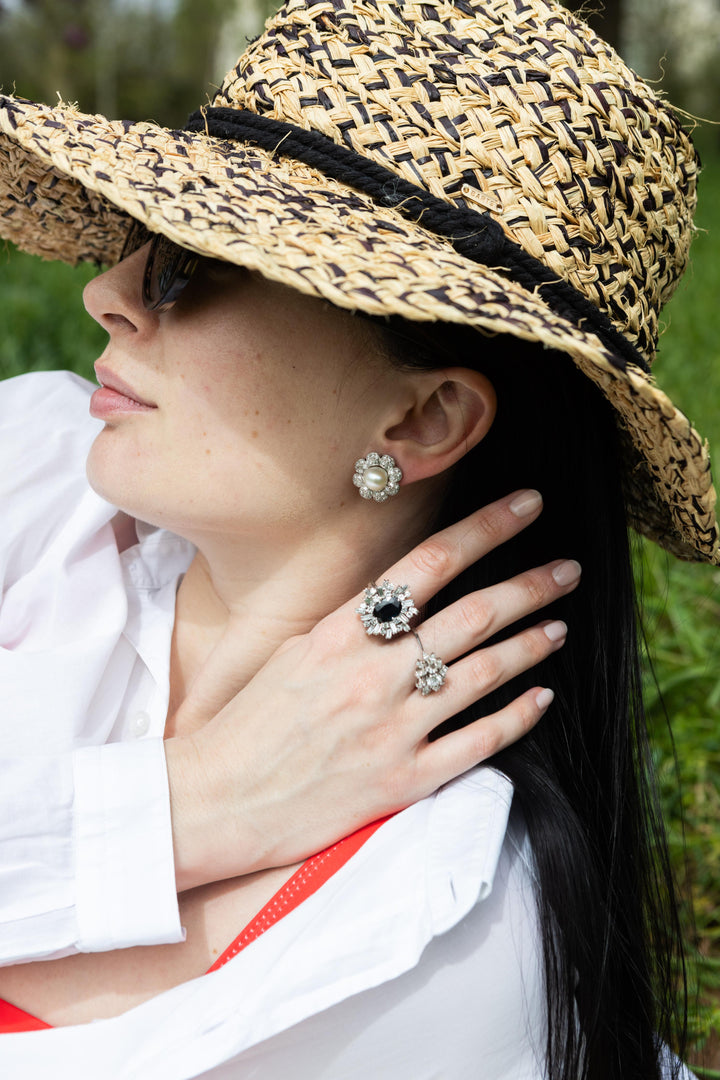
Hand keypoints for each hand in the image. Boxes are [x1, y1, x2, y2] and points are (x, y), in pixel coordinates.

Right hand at [165, 489, 580, 890]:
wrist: (216, 801)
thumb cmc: (247, 724)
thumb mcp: (292, 652)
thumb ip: (350, 624)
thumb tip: (401, 597)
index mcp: (342, 631)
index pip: (430, 563)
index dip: (487, 528)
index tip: (527, 506)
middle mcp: (374, 672)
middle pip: (472, 614)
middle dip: (529, 584)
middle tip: (567, 568)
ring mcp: (393, 727)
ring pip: (484, 672)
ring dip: (531, 644)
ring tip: (560, 626)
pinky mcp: (404, 779)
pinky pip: (478, 742)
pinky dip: (518, 715)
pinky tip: (542, 697)